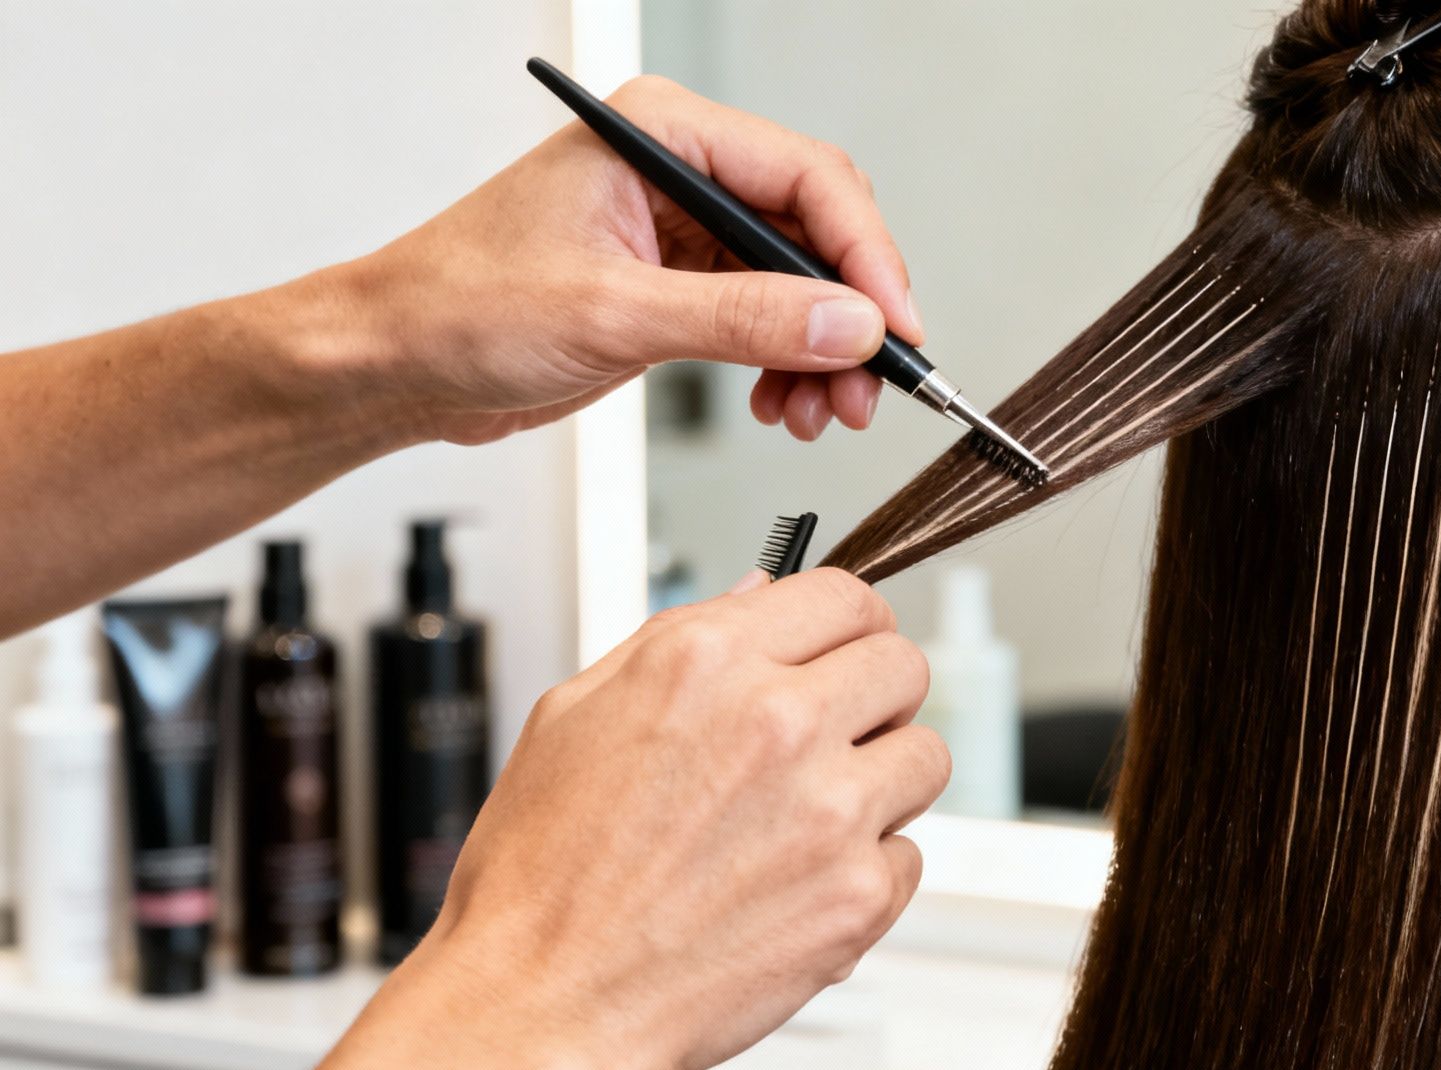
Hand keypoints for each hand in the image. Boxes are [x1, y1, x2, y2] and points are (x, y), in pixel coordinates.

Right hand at [242, 570, 946, 1069]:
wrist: (542, 1006)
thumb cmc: (542, 877)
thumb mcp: (574, 716)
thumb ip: (678, 642)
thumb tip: (760, 598)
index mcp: (705, 660)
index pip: (846, 595)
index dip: (852, 624)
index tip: (847, 651)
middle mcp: (777, 721)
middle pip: (904, 665)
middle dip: (877, 696)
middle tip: (839, 735)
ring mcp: (828, 809)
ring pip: (926, 756)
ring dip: (884, 781)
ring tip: (813, 819)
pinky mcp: (858, 893)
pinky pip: (909, 855)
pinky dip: (867, 872)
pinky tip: (797, 886)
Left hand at [329, 74, 920, 444]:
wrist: (393, 364)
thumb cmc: (457, 307)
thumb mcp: (613, 315)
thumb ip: (742, 318)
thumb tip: (846, 324)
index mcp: (662, 135)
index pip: (807, 179)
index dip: (866, 258)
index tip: (894, 329)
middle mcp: (679, 171)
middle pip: (815, 232)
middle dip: (848, 317)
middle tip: (864, 390)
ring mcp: (681, 231)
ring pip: (799, 284)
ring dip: (822, 352)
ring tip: (820, 411)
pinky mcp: (677, 286)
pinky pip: (766, 318)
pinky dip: (786, 365)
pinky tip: (781, 404)